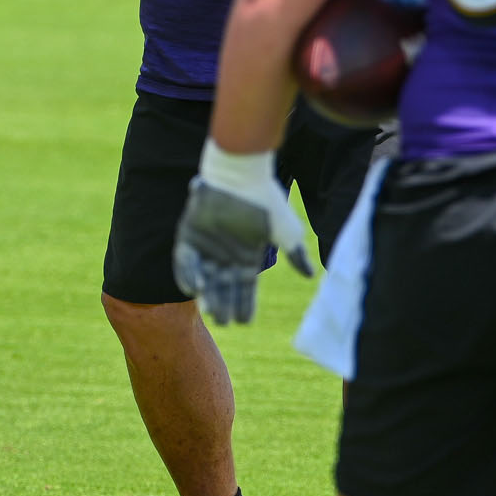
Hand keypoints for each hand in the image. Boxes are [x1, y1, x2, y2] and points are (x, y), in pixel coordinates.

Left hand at [173, 173, 310, 325]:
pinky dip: (188, 275)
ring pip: (205, 278)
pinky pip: (185, 261)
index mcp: (246, 256)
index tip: (245, 321)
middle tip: (225, 322)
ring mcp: (206, 245)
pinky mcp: (188, 234)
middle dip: (224, 304)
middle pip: (223, 286)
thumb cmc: (266, 201)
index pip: (245, 287)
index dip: (245, 304)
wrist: (241, 174)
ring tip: (212, 312)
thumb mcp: (286, 231)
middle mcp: (225, 254)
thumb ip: (295, 254)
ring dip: (207, 295)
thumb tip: (310, 275)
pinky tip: (196, 289)